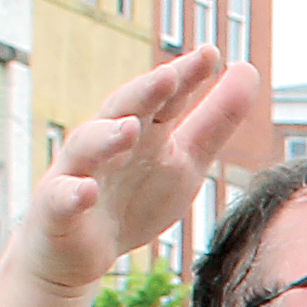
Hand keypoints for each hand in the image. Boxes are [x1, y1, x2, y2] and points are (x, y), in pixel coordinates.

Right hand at [20, 47, 262, 293]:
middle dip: (144, 93)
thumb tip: (248, 68)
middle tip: (170, 74)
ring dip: (108, 137)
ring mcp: (78, 173)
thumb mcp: (185, 160)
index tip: (211, 53)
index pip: (165, 100)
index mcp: (143, 133)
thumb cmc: (133, 199)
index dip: (185, 78)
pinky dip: (73, 193)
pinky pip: (62, 199)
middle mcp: (107, 144)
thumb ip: (214, 120)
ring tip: (131, 128)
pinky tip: (87, 190)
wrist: (77, 254)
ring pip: (88, 147)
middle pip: (123, 111)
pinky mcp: (57, 210)